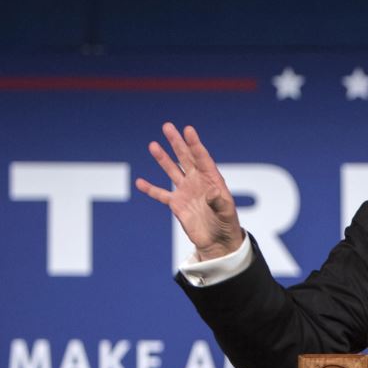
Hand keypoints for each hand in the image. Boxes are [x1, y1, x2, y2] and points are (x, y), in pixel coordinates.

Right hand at [135, 122, 244, 260]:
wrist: (218, 241)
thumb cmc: (227, 225)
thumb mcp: (227, 213)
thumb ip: (219, 202)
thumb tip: (211, 192)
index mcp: (212, 180)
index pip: (202, 158)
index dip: (195, 144)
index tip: (188, 130)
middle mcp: (198, 182)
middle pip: (185, 158)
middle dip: (177, 143)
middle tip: (167, 126)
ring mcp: (186, 191)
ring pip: (172, 171)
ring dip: (163, 159)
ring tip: (153, 145)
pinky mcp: (176, 204)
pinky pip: (161, 195)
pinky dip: (150, 189)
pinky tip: (140, 182)